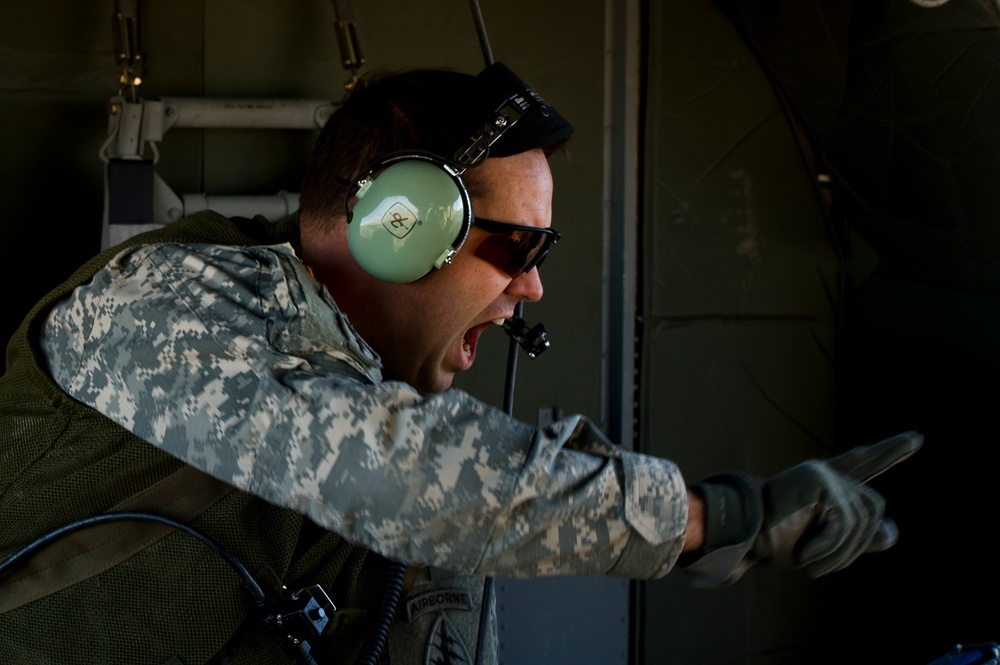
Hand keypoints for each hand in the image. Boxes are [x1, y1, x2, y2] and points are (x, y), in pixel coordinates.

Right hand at [682, 431, 922, 586]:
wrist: (741, 535)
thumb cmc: (775, 542)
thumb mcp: (824, 545)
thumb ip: (858, 538)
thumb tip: (893, 533)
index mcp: (825, 484)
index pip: (862, 464)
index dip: (889, 452)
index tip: (916, 439)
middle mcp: (827, 474)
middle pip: (871, 511)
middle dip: (853, 546)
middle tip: (816, 563)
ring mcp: (824, 474)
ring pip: (862, 522)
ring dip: (839, 554)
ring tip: (809, 561)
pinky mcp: (820, 480)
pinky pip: (844, 525)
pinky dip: (828, 549)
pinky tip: (807, 554)